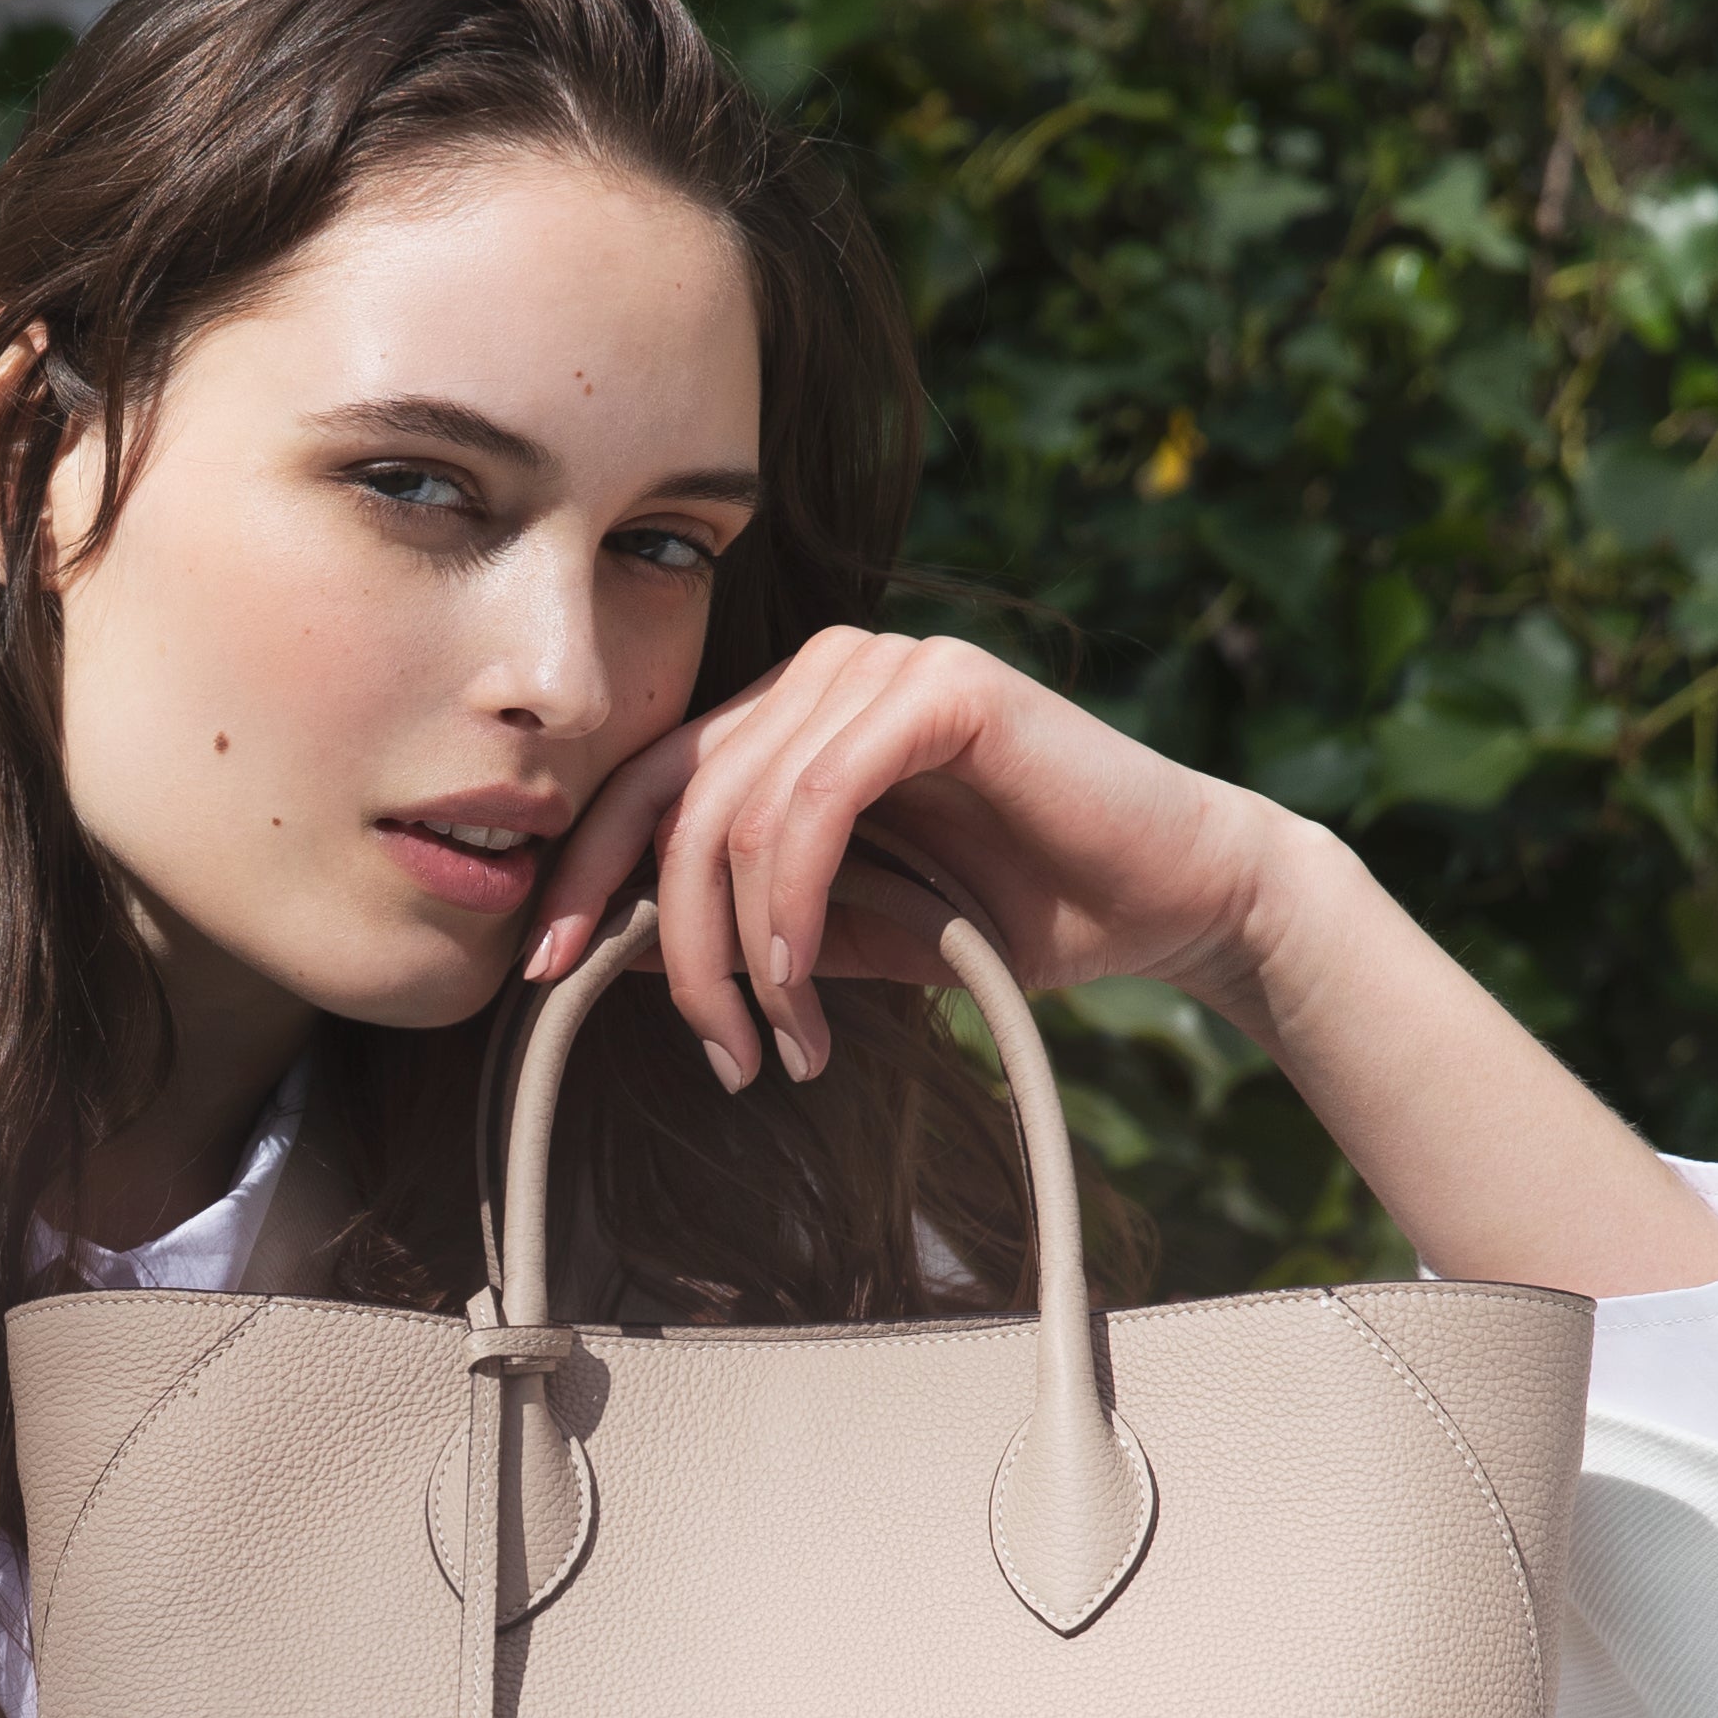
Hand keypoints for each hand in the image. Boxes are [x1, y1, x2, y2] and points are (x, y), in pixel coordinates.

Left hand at [526, 624, 1717, 1297]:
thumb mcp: (860, 933)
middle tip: (715, 1053)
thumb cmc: (1024, 915)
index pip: (648, 781)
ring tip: (778, 1047)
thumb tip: (636, 960)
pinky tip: (803, 989)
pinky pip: (813, 800)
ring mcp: (885, 664)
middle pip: (677, 801)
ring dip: (740, 952)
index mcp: (793, 714)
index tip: (542, 968)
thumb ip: (761, 924)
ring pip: (736, 811)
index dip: (581, 872)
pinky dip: (789, 906)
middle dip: (668, 945)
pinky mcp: (941, 686)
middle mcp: (828, 668)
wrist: (1175, 899)